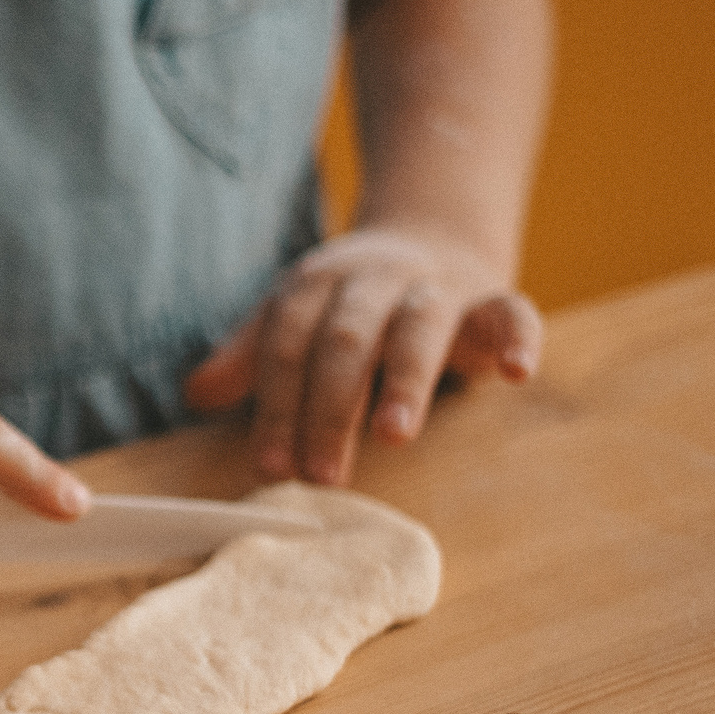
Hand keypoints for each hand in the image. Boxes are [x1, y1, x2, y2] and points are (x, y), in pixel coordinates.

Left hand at [182, 225, 542, 485]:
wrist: (432, 238)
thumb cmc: (349, 303)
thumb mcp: (293, 320)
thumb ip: (250, 357)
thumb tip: (196, 393)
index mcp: (316, 286)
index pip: (287, 344)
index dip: (277, 404)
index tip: (269, 465)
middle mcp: (374, 280)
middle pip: (346, 340)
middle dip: (328, 407)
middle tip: (321, 474)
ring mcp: (435, 288)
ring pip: (418, 326)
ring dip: (404, 379)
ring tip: (392, 435)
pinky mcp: (492, 300)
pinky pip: (511, 313)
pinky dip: (517, 338)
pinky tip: (516, 373)